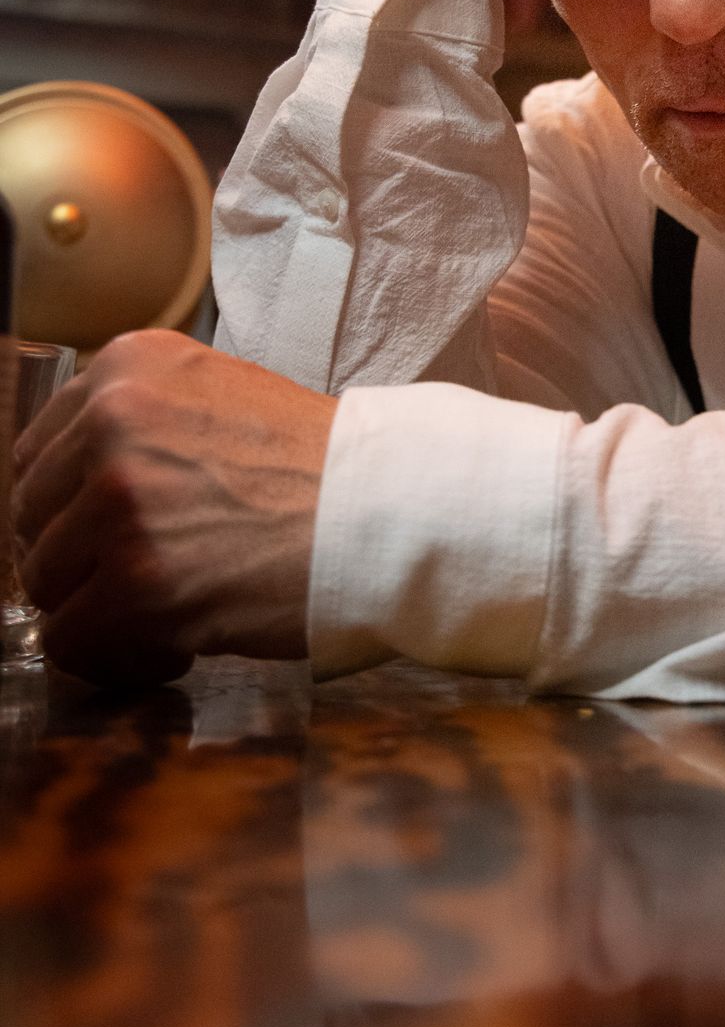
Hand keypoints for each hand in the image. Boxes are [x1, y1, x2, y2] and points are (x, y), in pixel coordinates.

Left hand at [12, 332, 337, 687]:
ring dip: (101, 610)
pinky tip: (176, 644)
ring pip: (46, 585)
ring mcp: (120, 505)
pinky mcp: (137, 584)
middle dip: (81, 560)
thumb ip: (140, 423)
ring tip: (169, 611)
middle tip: (146, 578)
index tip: (110, 534)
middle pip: (33, 520)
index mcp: (126, 368)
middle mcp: (111, 424)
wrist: (387, 511)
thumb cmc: (319, 466)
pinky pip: (73, 642)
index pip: (36, 454)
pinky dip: (118, 657)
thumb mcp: (219, 397)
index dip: (69, 507)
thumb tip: (71, 491)